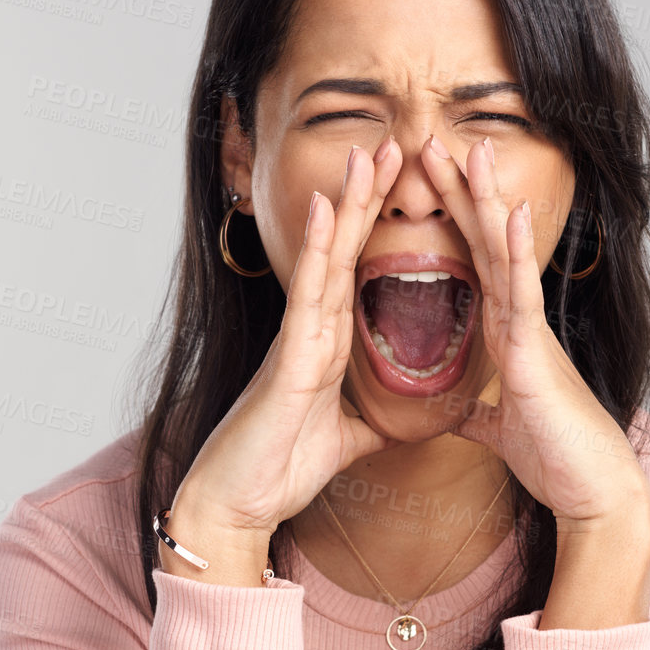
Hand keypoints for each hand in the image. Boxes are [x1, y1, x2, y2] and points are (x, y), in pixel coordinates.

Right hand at [162, 134, 403, 584]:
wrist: (235, 505)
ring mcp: (297, 338)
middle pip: (344, 250)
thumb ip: (376, 420)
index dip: (377, 228)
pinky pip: (307, 293)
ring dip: (348, 204)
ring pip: (327, 258)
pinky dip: (318, 250)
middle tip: (394, 144)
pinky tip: (327, 209)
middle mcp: (310, 331)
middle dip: (368, 198)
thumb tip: (414, 418)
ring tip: (368, 153)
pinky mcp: (289, 358)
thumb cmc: (278, 471)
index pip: (357, 272)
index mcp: (326, 345)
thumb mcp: (347, 441)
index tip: (403, 187)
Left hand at [419, 134, 649, 536]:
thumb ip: (478, 415)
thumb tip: (456, 415)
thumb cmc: (556, 460)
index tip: (429, 180)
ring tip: (470, 150)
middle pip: (484, 244)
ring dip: (488, 201)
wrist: (593, 493)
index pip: (473, 264)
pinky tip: (512, 212)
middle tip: (434, 141)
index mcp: (507, 336)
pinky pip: (523, 294)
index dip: (453, 220)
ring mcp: (531, 332)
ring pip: (504, 255)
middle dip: (461, 193)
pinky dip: (516, 253)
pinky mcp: (538, 354)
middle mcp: (519, 323)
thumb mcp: (501, 432)